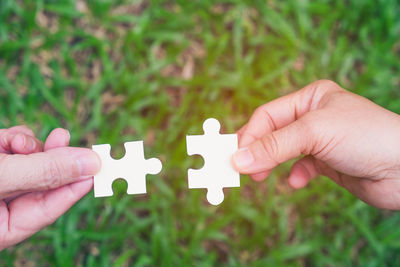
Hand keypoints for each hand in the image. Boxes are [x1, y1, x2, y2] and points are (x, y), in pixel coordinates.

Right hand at [0, 126, 99, 249]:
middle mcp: (2, 207)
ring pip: (33, 161)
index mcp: (1, 229)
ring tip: (17, 144)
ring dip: (31, 147)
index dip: (74, 189)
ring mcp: (0, 181)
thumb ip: (43, 172)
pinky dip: (16, 139)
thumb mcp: (1, 178)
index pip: (46, 211)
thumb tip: (91, 164)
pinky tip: (7, 139)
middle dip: (56, 160)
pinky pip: (17, 148)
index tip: (97, 170)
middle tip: (66, 140)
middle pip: (43, 184)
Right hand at [232, 80, 399, 209]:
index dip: (249, 135)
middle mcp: (314, 117)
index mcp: (311, 97)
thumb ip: (274, 146)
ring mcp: (322, 140)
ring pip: (284, 151)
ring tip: (260, 178)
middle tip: (241, 169)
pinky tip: (297, 182)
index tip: (235, 157)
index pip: (268, 115)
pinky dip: (296, 175)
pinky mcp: (329, 162)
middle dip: (257, 151)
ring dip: (271, 164)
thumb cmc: (365, 136)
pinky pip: (302, 167)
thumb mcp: (314, 133)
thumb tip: (238, 160)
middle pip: (273, 133)